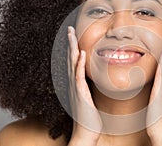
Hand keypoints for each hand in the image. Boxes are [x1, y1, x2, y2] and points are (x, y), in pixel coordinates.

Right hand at [67, 26, 101, 145]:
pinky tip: (81, 53)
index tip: (73, 35)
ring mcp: (76, 88)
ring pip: (72, 64)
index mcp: (77, 83)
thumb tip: (92, 79)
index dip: (73, 47)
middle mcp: (74, 84)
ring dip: (72, 49)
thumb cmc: (89, 116)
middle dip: (69, 43)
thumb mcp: (89, 97)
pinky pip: (79, 77)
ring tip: (71, 34)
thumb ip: (88, 87)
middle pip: (70, 59)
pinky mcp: (80, 94)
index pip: (74, 62)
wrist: (86, 132)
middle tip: (69, 29)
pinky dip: (79, 64)